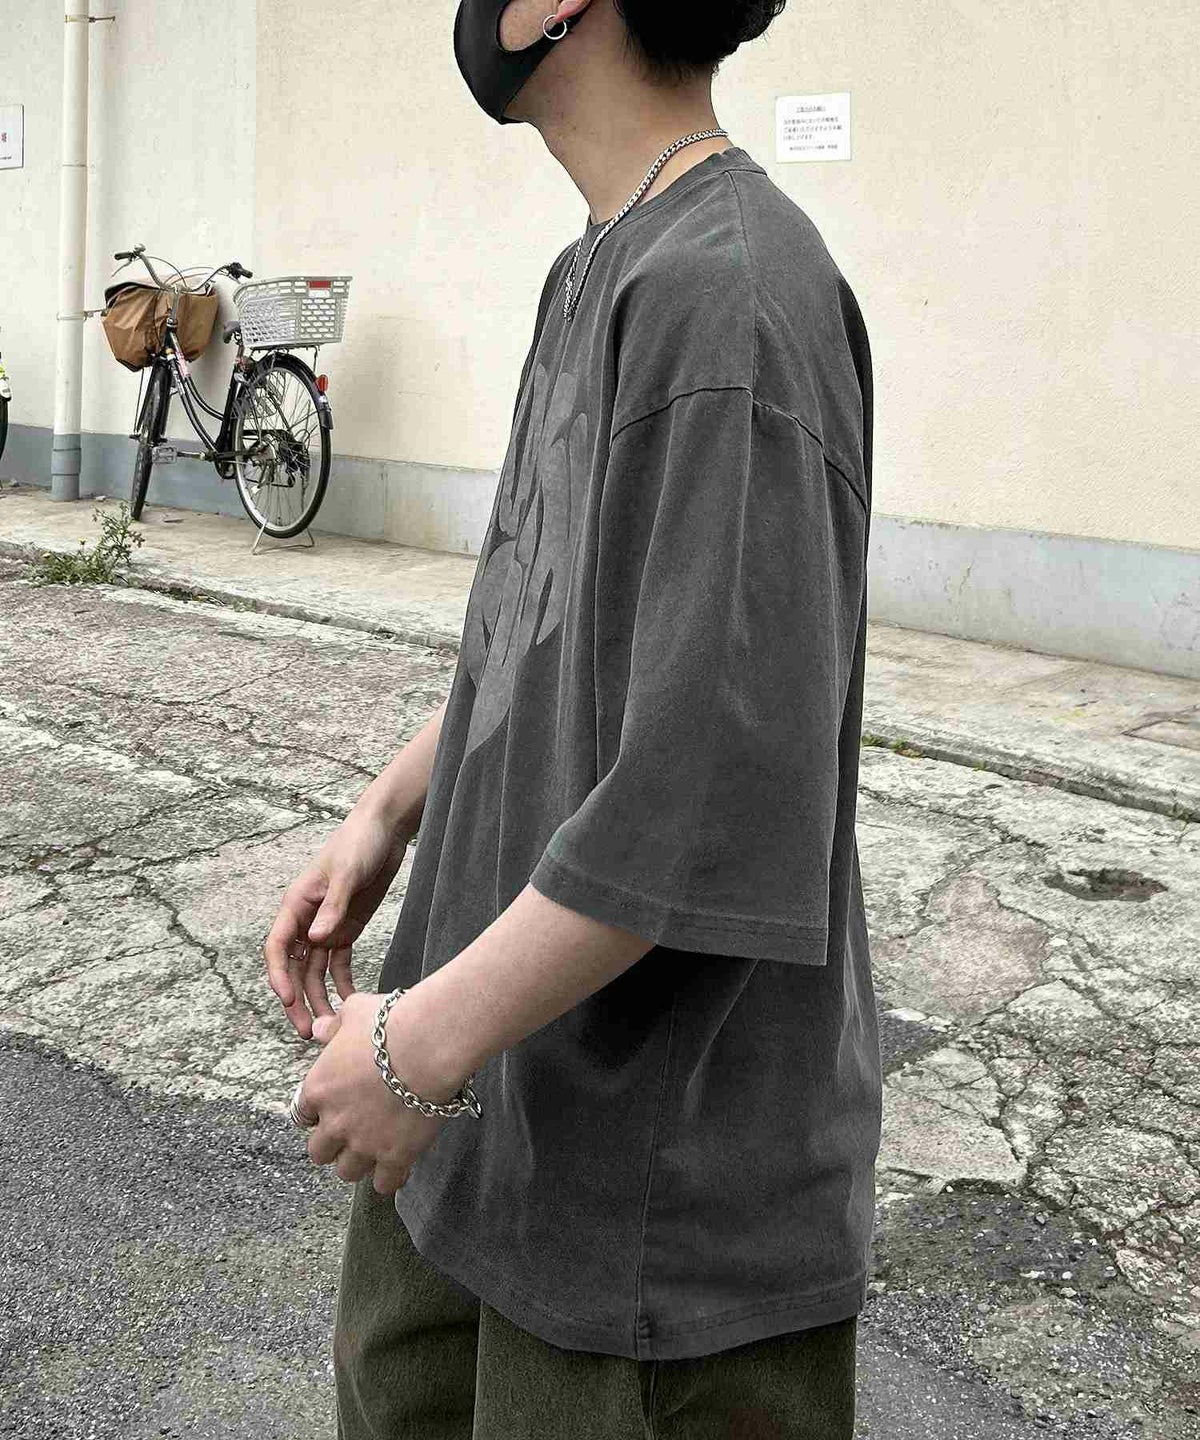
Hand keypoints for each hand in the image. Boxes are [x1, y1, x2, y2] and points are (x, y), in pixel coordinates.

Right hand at [264, 804, 412, 1039]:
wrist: (384, 830)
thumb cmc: (359, 844)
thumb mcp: (347, 873)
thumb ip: (333, 907)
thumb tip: (315, 940)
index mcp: (296, 904)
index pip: (278, 947)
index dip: (280, 975)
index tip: (288, 999)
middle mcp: (306, 920)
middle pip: (295, 967)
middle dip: (298, 1000)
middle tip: (306, 1032)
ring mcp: (326, 926)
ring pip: (315, 971)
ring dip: (318, 999)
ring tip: (328, 1028)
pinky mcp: (347, 928)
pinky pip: (338, 963)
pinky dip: (342, 983)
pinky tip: (350, 1003)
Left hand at [295, 990, 460, 1194]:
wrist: (428, 1046)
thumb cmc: (391, 1024)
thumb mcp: (355, 1013)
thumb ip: (333, 1026)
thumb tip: (318, 1029)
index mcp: (319, 1090)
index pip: (302, 1117)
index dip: (317, 1114)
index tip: (333, 1108)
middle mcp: (335, 1123)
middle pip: (319, 1152)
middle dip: (333, 1144)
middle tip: (353, 1131)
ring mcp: (364, 1144)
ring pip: (347, 1172)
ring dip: (358, 1162)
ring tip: (374, 1149)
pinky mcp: (395, 1157)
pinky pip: (384, 1185)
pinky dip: (390, 1177)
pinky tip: (398, 1165)